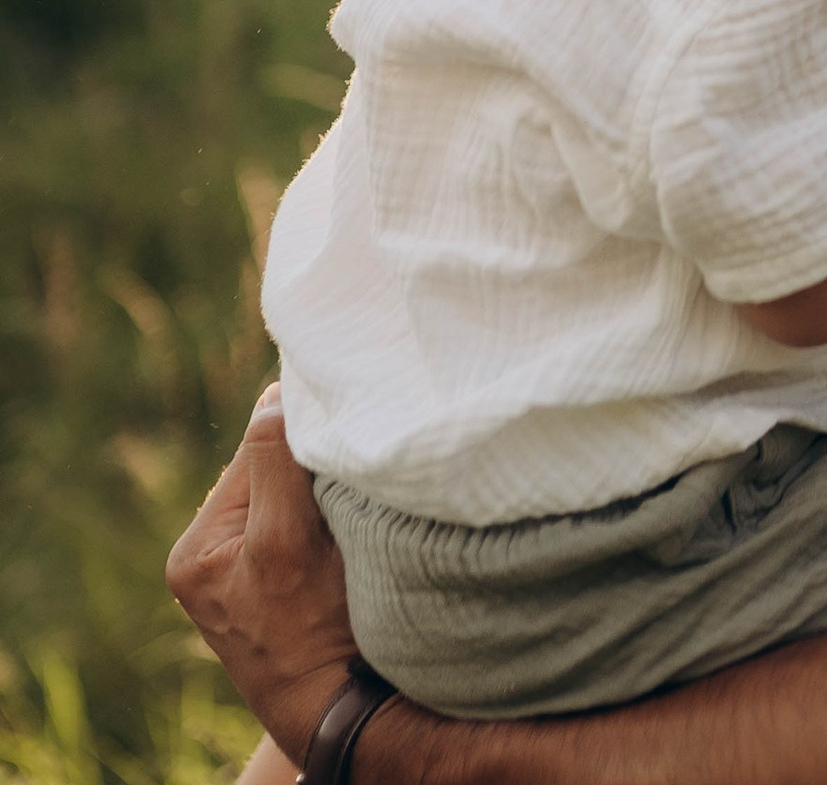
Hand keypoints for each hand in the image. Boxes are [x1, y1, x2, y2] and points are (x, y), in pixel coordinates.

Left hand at [165, 384, 358, 761]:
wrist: (346, 707)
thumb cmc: (317, 632)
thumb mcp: (286, 543)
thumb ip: (274, 468)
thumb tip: (275, 394)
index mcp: (196, 546)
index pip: (255, 448)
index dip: (302, 432)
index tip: (347, 426)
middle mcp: (214, 554)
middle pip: (274, 467)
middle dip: (314, 463)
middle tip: (355, 475)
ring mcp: (250, 568)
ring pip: (297, 487)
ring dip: (328, 485)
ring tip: (354, 506)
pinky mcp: (286, 576)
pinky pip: (310, 514)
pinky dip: (335, 507)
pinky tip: (352, 523)